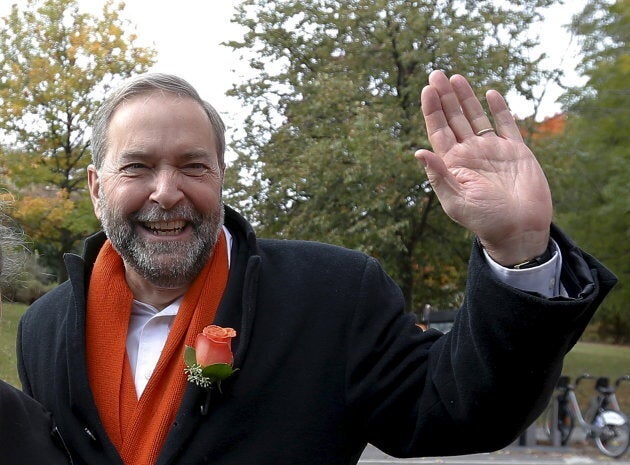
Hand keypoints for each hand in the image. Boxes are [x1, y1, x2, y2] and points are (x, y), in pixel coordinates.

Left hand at [415, 71, 551, 265]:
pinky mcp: (516, 151)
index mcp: (453, 164)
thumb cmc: (485, 220)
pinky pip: (506, 125)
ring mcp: (493, 150)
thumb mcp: (456, 201)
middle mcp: (470, 153)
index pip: (438, 131)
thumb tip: (418, 152)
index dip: (432, 110)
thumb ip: (438, 175)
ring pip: (476, 117)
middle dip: (445, 97)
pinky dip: (499, 109)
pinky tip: (490, 93)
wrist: (519, 229)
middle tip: (437, 73)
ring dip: (466, 98)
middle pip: (454, 118)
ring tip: (456, 77)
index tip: (428, 89)